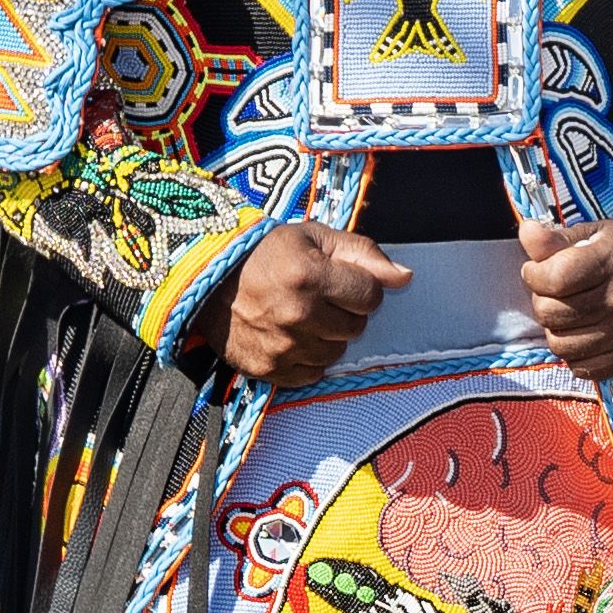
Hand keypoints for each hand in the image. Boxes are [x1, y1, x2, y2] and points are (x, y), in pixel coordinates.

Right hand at [194, 224, 409, 388]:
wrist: (207, 280)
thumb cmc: (265, 253)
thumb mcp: (314, 237)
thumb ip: (362, 253)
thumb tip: (405, 277)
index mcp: (309, 276)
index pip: (371, 296)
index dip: (360, 287)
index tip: (340, 281)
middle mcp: (297, 315)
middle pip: (355, 328)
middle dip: (345, 312)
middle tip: (319, 297)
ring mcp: (281, 346)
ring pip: (336, 354)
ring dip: (327, 337)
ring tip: (303, 316)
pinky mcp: (267, 370)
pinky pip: (311, 375)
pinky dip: (307, 359)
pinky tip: (291, 336)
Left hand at [519, 214, 612, 378]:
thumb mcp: (596, 234)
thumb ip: (557, 238)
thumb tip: (526, 231)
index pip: (554, 277)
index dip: (533, 275)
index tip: (536, 270)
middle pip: (552, 314)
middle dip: (542, 302)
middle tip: (553, 294)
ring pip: (561, 345)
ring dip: (555, 330)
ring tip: (567, 315)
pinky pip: (580, 368)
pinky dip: (573, 354)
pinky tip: (583, 335)